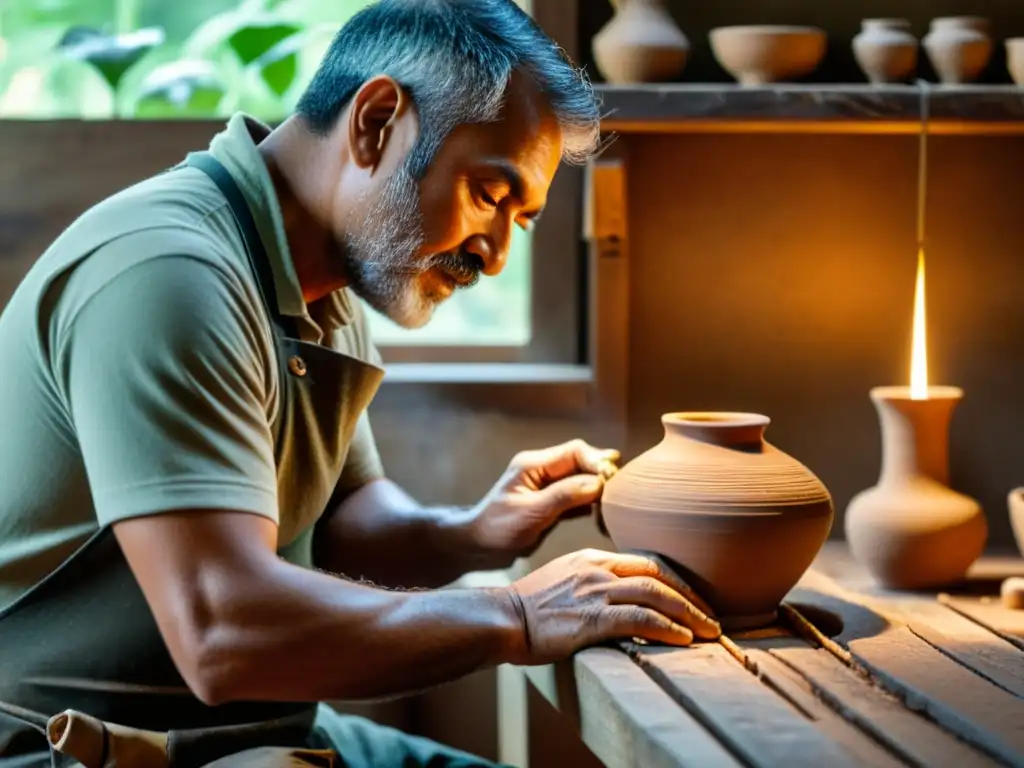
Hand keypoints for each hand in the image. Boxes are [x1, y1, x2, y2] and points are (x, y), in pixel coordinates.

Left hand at [465, 439, 619, 566]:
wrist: (478, 546)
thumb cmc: (497, 528)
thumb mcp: (531, 512)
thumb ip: (563, 496)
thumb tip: (597, 483)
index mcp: (534, 464)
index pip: (574, 451)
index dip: (597, 460)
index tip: (612, 476)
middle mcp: (543, 470)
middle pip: (580, 462)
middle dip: (601, 472)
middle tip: (620, 488)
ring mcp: (547, 486)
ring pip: (581, 479)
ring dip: (598, 487)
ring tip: (615, 500)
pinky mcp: (551, 503)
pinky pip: (577, 496)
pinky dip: (590, 501)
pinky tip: (602, 512)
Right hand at [500, 549, 720, 664]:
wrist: (502, 619)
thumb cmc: (530, 608)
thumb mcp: (564, 580)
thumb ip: (593, 582)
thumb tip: (620, 599)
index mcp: (593, 558)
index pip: (646, 561)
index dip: (676, 580)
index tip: (693, 599)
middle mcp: (598, 569)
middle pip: (658, 574)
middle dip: (690, 597)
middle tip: (710, 618)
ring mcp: (595, 592)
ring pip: (656, 594)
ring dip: (688, 614)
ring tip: (707, 632)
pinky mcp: (592, 618)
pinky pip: (640, 618)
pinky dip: (667, 627)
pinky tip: (683, 640)